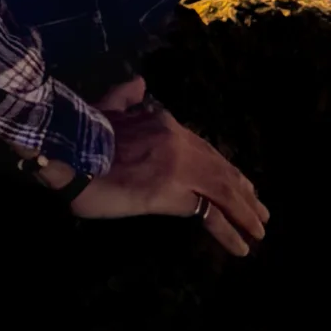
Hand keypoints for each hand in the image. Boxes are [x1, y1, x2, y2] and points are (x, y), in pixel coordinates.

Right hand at [38, 83, 269, 257]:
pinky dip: (231, 233)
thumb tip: (138, 82)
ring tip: (259, 232)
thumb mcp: (106, 105)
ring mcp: (180, 169)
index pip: (204, 148)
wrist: (69, 151)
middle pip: (221, 169)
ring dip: (245, 214)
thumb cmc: (82, 133)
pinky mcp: (176, 196)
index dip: (223, 167)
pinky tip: (243, 249)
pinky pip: (212, 217)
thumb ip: (126, 96)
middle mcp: (179, 143)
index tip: (239, 183)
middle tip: (260, 211)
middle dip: (244, 192)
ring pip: (225, 192)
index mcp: (164, 124)